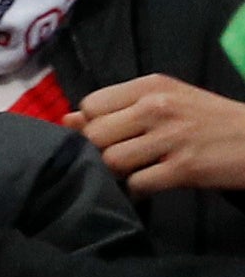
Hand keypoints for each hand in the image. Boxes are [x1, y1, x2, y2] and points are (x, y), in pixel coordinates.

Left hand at [82, 73, 244, 192]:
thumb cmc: (211, 120)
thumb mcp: (167, 100)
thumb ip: (117, 108)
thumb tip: (66, 118)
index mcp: (151, 86)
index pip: (91, 105)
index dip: (93, 125)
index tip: (112, 135)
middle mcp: (157, 106)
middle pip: (95, 135)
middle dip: (102, 151)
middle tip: (124, 156)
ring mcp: (171, 138)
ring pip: (112, 161)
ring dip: (119, 173)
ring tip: (139, 169)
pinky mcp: (184, 168)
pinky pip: (136, 184)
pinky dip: (138, 190)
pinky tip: (152, 183)